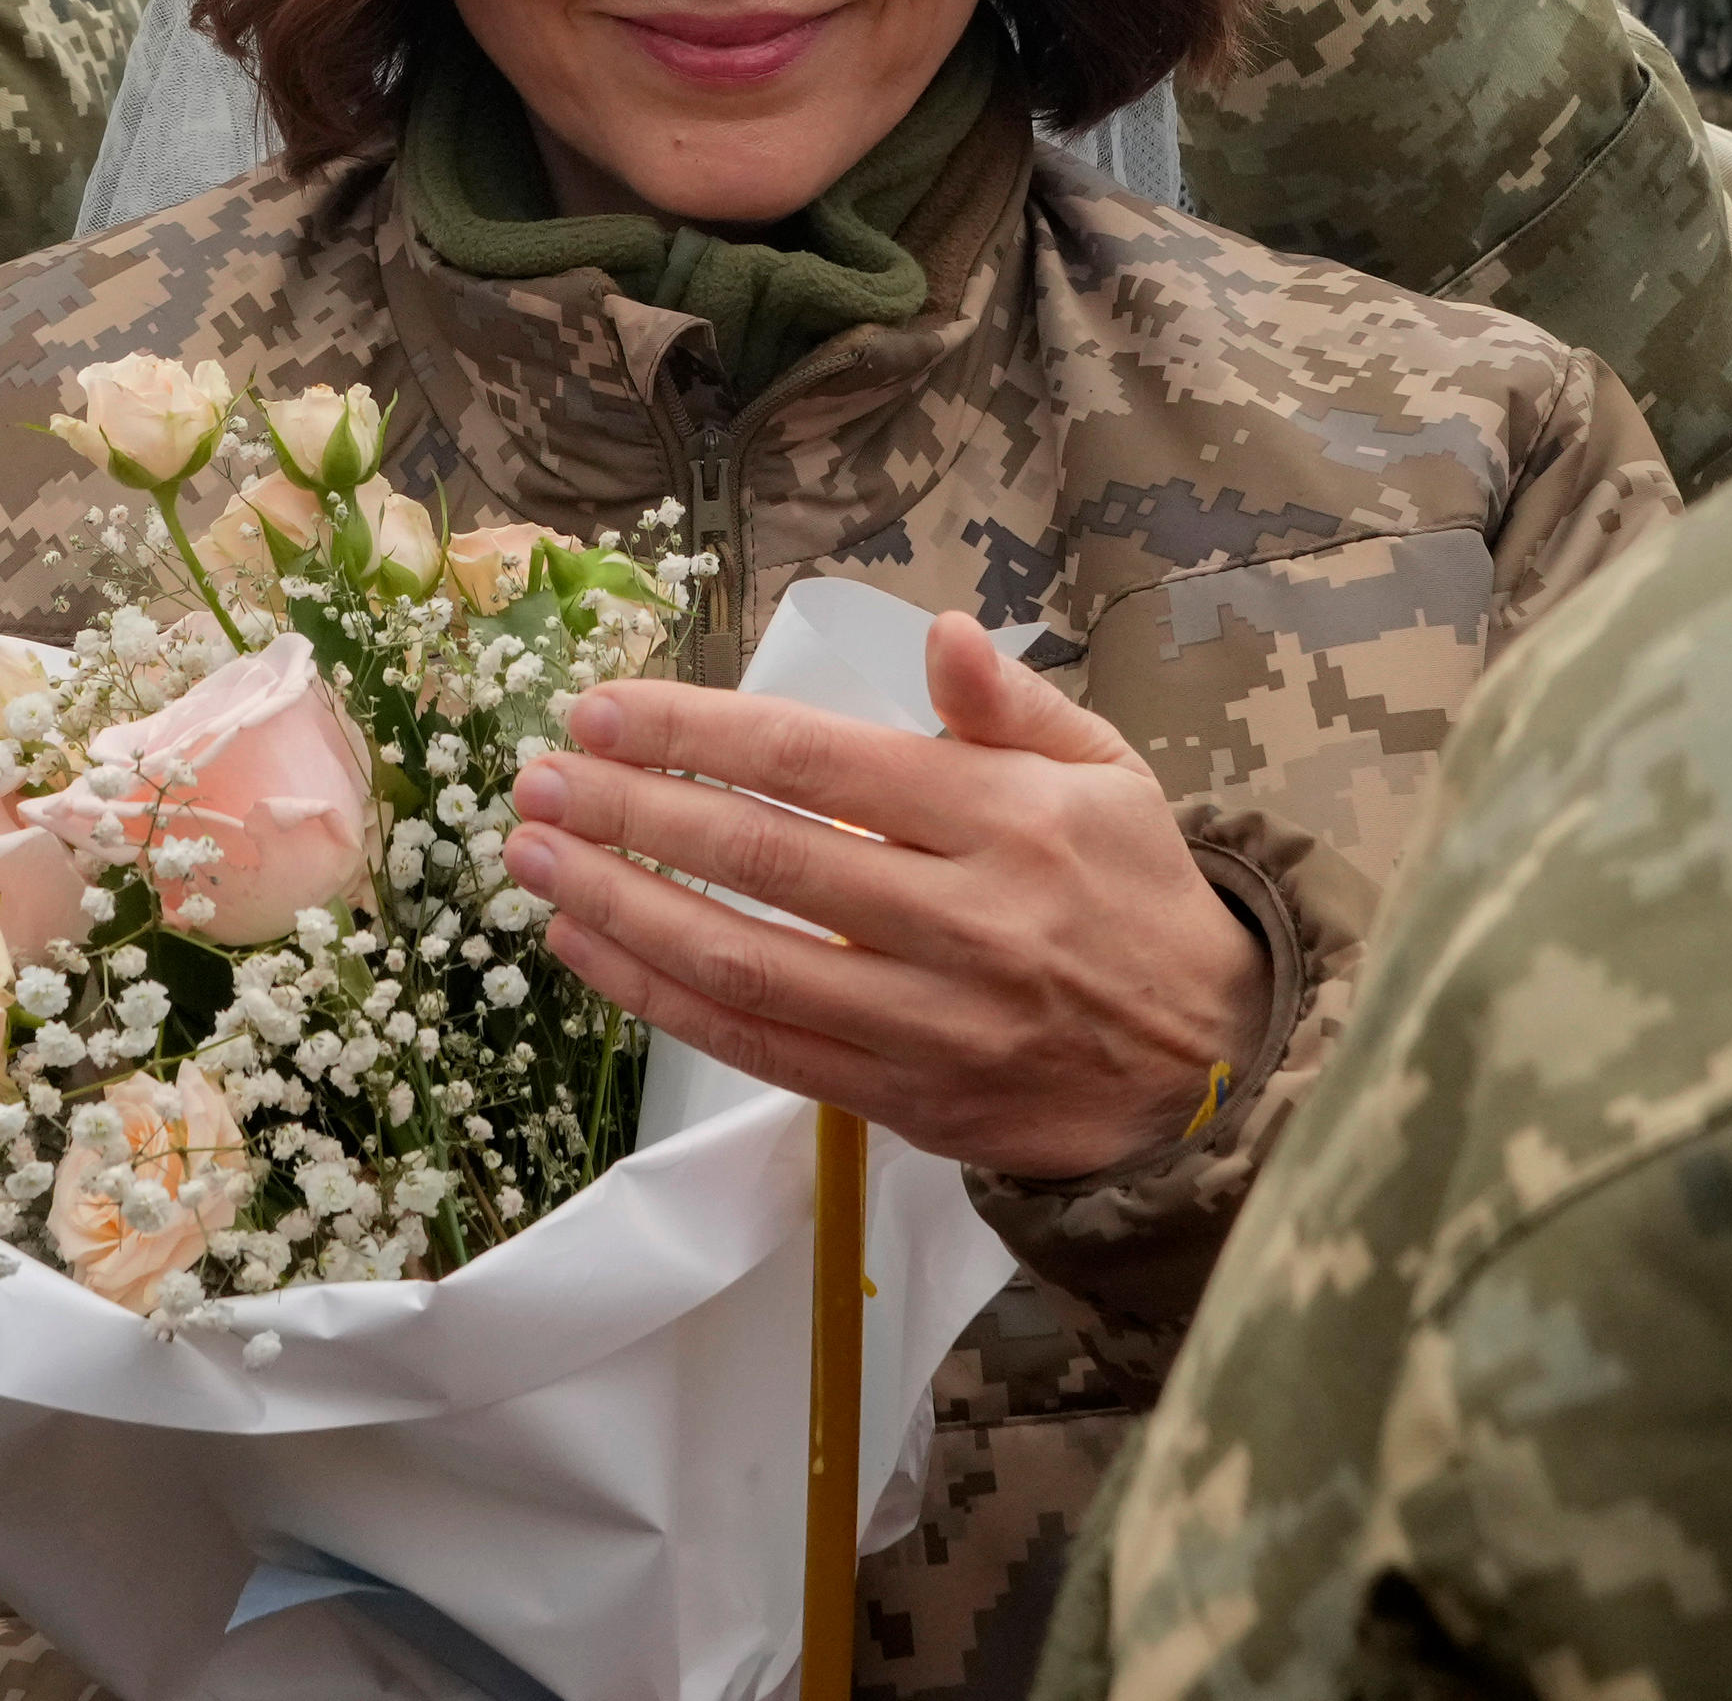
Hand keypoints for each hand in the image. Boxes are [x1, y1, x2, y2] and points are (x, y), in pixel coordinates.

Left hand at [506, 614, 1270, 1182]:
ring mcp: (927, 1019)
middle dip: (630, 814)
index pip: (817, 764)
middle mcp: (962, 918)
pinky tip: (586, 948)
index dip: (697, 735)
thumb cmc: (1130, 890)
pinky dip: (657, 999)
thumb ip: (1012, 703)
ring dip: (617, 907)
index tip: (602, 714)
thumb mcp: (1105, 770)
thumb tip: (943, 632)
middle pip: (761, 859)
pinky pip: (756, 1046)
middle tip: (534, 781)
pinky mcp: (900, 1099)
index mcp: (1004, 817)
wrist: (1202, 1065)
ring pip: (743, 962)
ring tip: (529, 858)